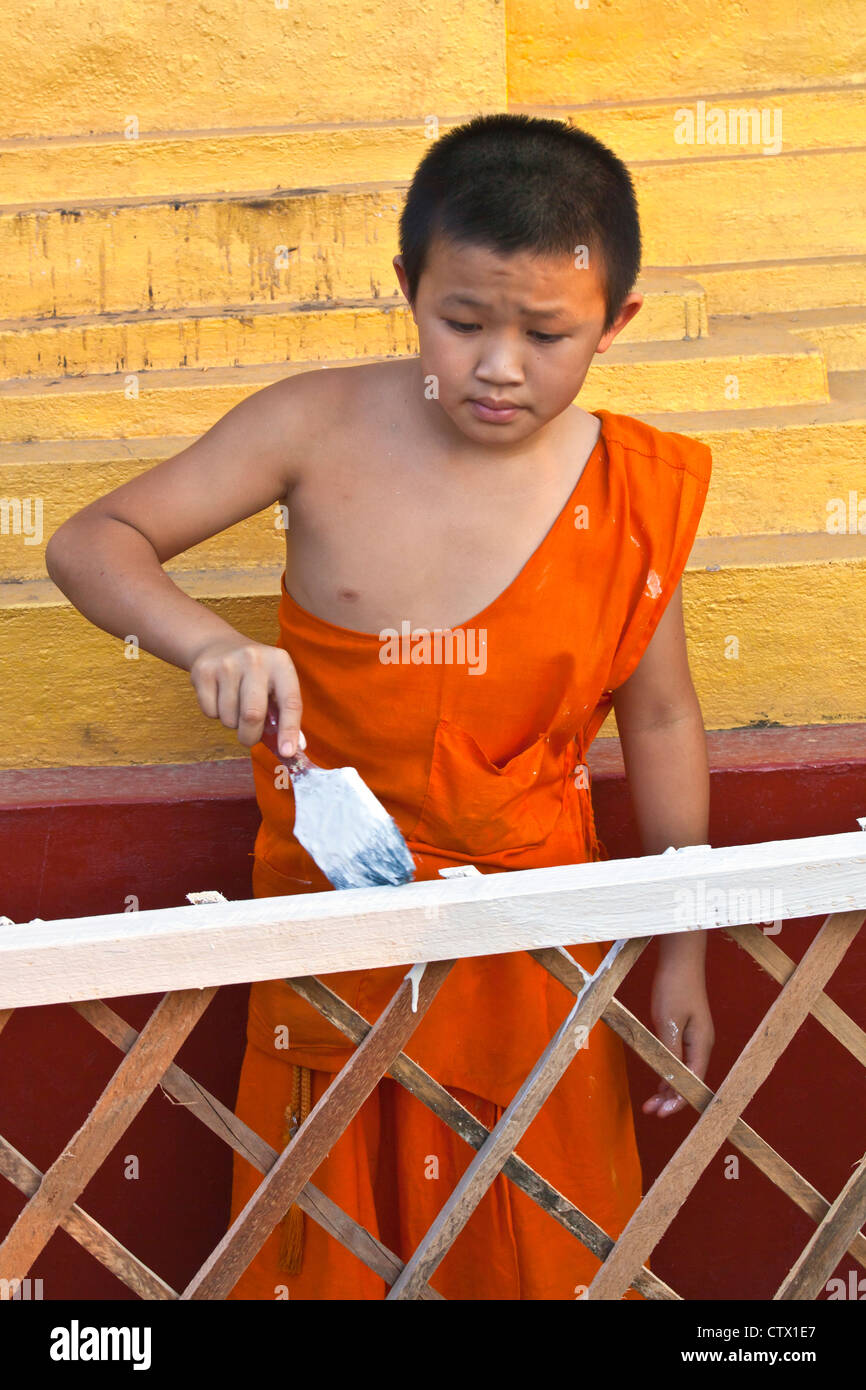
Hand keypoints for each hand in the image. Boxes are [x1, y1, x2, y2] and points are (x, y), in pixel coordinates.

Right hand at [189, 635, 301, 755]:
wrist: (219, 646)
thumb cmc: (255, 675)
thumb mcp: (276, 684)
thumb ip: (285, 715)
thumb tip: (293, 749)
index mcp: (281, 663)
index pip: (290, 702)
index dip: (289, 730)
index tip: (287, 752)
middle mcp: (255, 660)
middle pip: (253, 714)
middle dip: (251, 735)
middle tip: (249, 738)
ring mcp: (227, 664)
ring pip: (229, 717)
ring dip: (232, 723)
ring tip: (235, 705)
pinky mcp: (204, 671)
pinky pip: (210, 712)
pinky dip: (216, 715)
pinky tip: (220, 697)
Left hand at [642, 951, 713, 1118]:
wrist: (680, 959)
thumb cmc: (675, 987)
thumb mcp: (668, 1022)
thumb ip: (670, 1052)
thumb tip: (671, 1079)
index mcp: (701, 1044)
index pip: (692, 1081)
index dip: (677, 1100)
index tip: (661, 1112)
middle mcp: (701, 1044)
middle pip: (688, 1080)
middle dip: (670, 1098)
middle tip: (650, 1111)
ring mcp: (695, 1037)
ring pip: (682, 1071)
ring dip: (667, 1087)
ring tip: (650, 1104)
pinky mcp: (685, 1029)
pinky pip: (678, 1058)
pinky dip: (668, 1071)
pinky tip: (658, 1081)